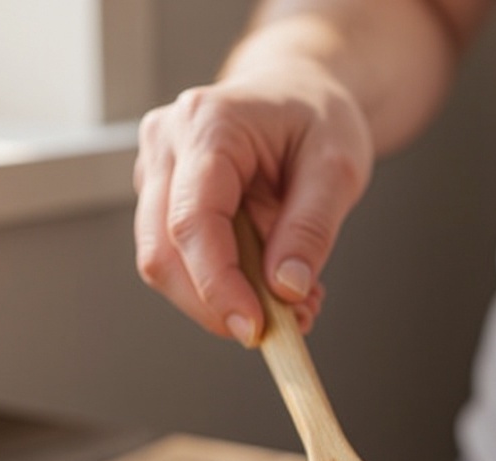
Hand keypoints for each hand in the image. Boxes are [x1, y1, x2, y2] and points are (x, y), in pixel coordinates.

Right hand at [133, 61, 373, 344]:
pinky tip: (271, 287)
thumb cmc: (317, 117)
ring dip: (222, 303)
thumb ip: (311, 229)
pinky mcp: (164, 202)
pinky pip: (181, 263)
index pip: (192, 221)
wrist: (300, 93)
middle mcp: (166, 145)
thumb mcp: (338, 167)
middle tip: (281, 331)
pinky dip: (224, 290)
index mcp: (207, 125)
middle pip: (163, 253)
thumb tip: (287, 289)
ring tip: (290, 306)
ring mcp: (157, 174)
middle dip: (216, 306)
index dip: (218, 286)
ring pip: (165, 265)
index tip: (254, 329)